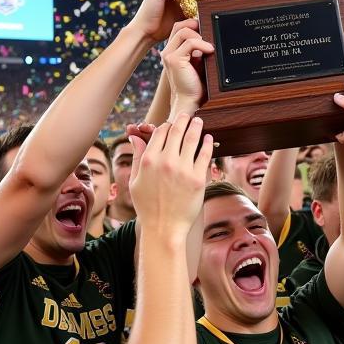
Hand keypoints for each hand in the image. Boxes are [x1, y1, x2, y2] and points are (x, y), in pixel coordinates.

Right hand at [129, 115, 212, 233]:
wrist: (164, 228)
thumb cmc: (147, 206)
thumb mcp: (135, 181)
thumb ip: (137, 157)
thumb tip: (135, 137)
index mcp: (149, 160)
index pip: (159, 133)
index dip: (166, 126)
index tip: (171, 124)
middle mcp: (166, 162)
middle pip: (176, 131)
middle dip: (182, 120)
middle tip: (187, 115)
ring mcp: (183, 170)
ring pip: (192, 139)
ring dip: (196, 126)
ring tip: (199, 121)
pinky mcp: (198, 178)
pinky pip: (205, 154)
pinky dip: (207, 143)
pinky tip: (208, 138)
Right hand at [161, 19, 212, 114]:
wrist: (190, 101)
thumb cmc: (195, 84)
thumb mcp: (198, 62)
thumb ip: (198, 49)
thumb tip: (208, 35)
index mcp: (172, 51)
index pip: (178, 28)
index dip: (192, 25)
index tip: (205, 29)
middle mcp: (167, 51)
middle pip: (179, 26)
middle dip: (195, 25)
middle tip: (208, 33)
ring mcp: (169, 55)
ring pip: (183, 32)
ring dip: (199, 35)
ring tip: (209, 46)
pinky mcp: (174, 59)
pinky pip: (190, 42)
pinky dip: (203, 44)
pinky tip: (210, 51)